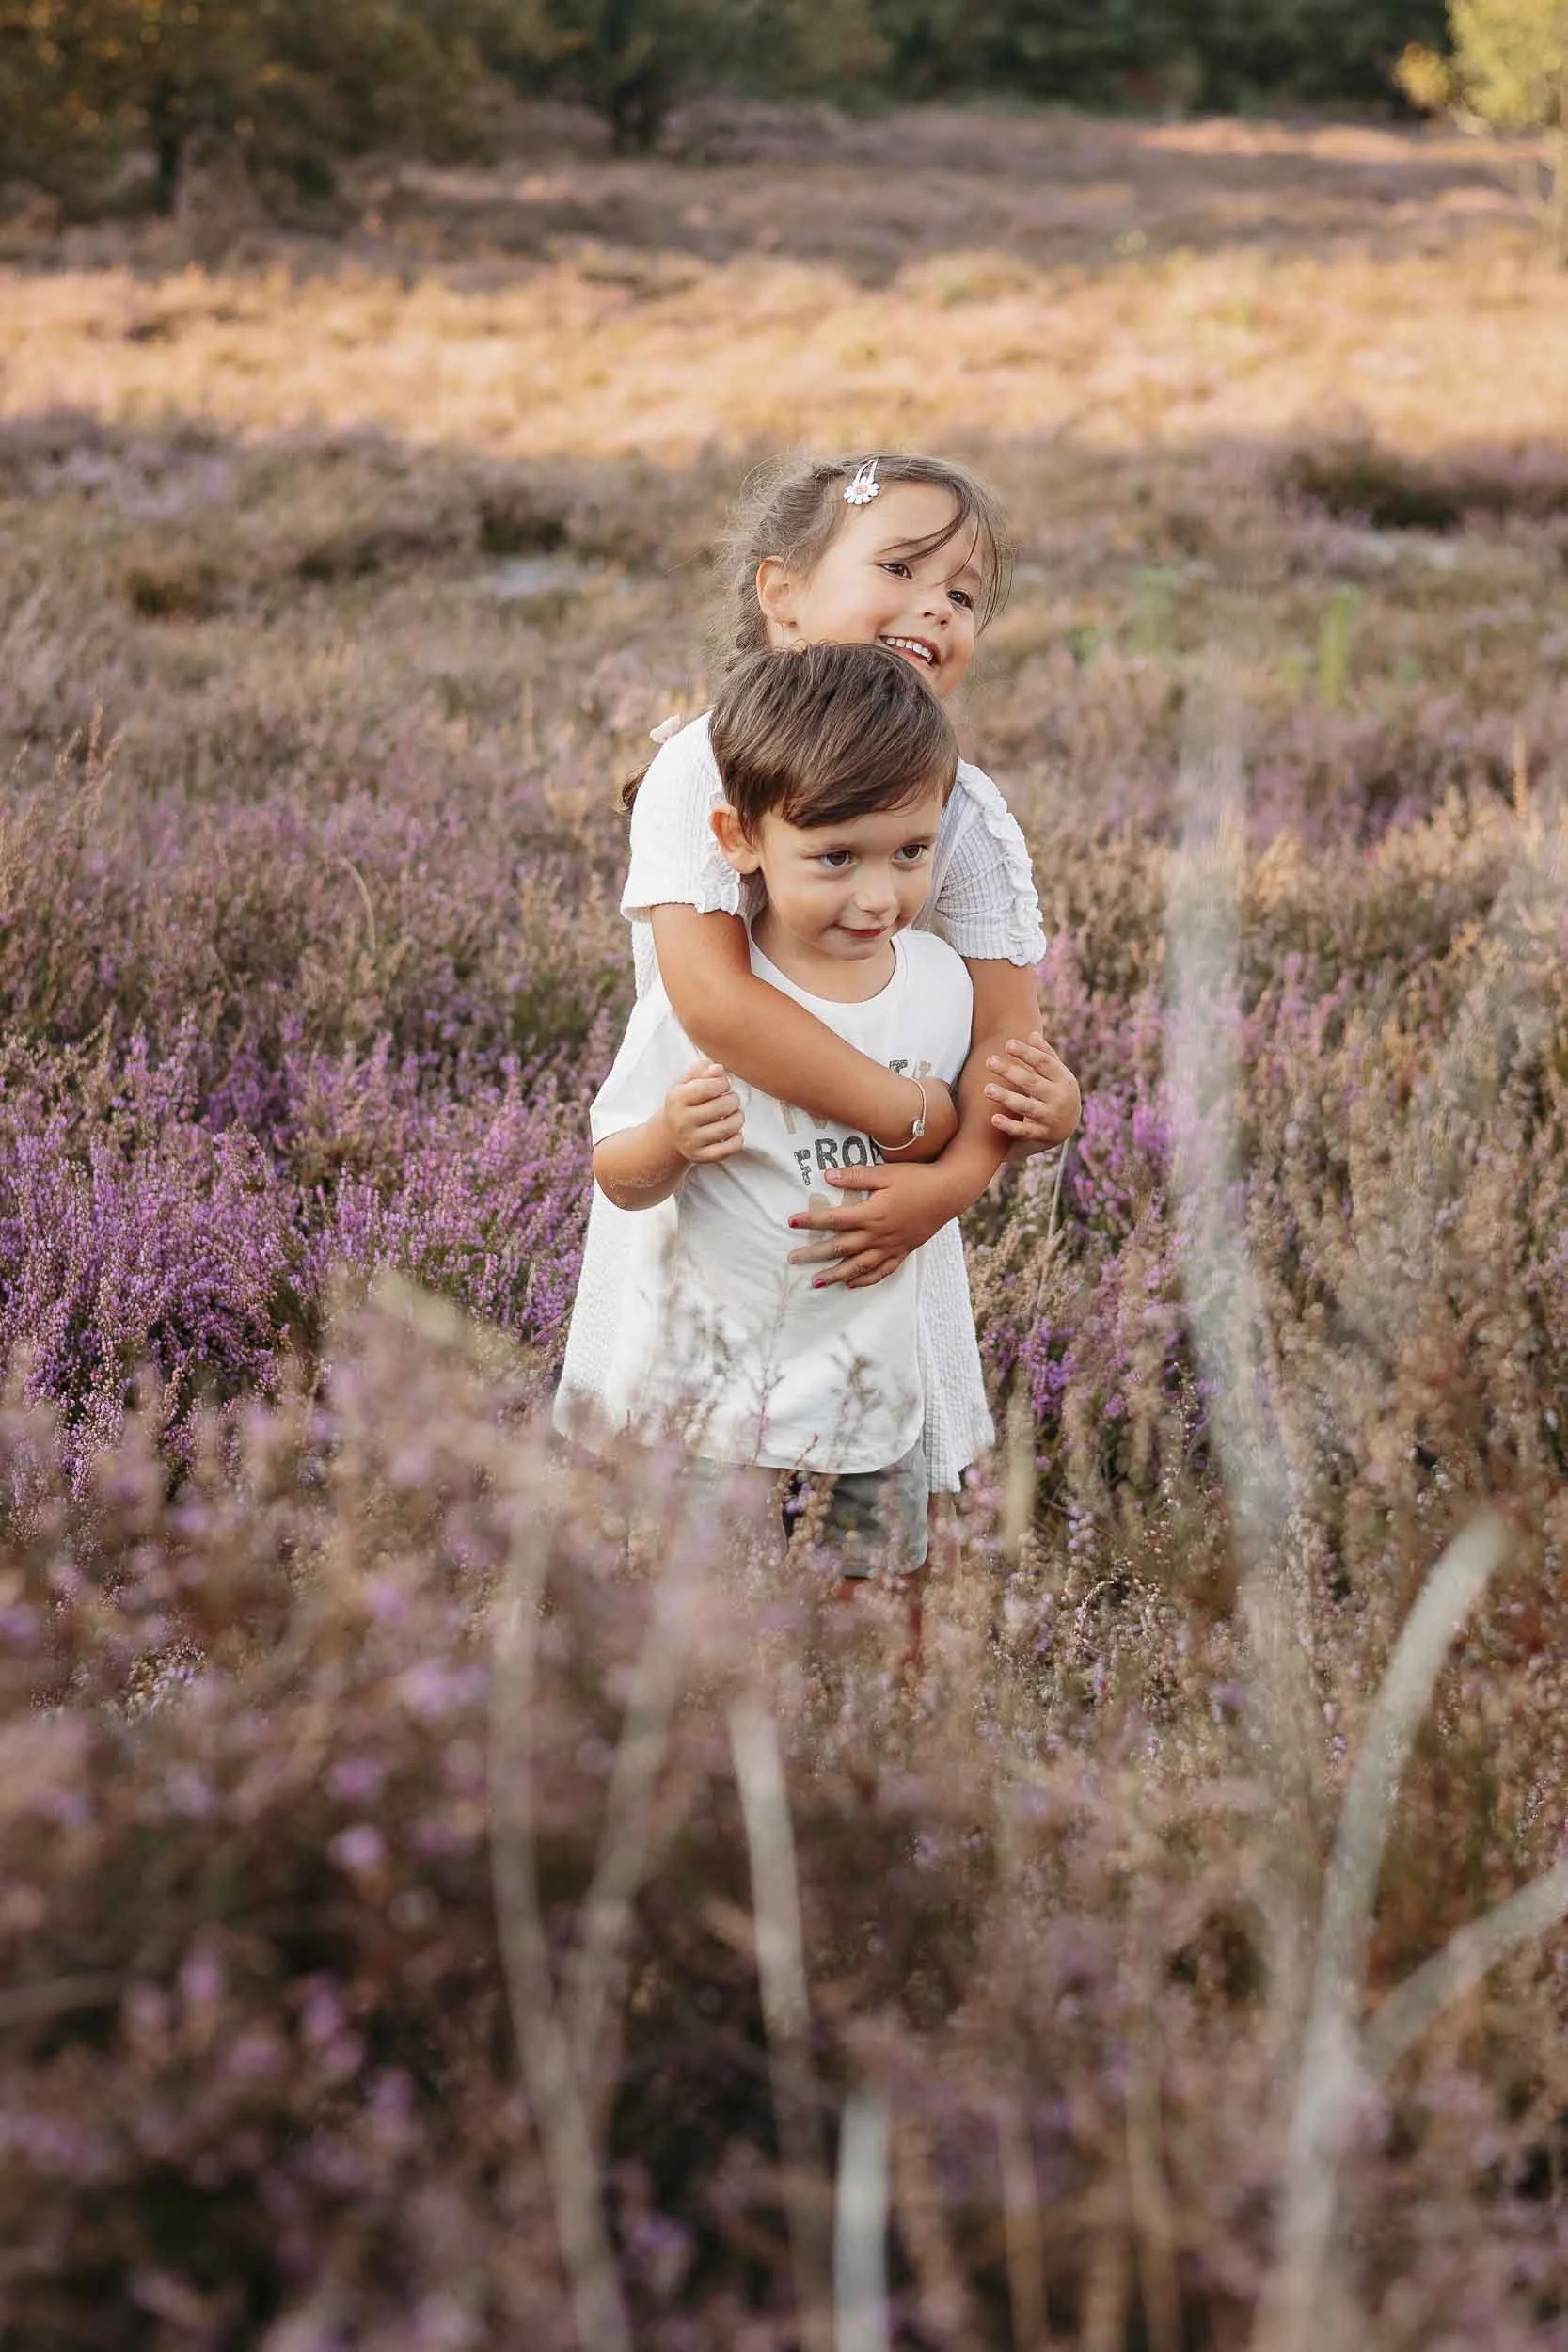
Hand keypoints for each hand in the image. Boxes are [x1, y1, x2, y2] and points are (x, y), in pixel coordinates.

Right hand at [664, 1061, 743, 1164]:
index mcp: (676, 1099)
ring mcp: (691, 1141)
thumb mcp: (686, 1084)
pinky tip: (733, 1132)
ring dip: (738, 1117)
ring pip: (729, 1127)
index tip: (724, 1084)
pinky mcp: (701, 1157)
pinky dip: (738, 1138)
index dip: (722, 1083)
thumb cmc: (684, 1104)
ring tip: (734, 1114)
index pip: (706, 1087)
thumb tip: (719, 1068)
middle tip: (731, 1099)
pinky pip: (730, 1148)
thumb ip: (701, 1071)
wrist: (670, 1135)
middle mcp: (681, 1122)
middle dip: (733, 1099)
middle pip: (721, 1106)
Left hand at [787, 1161, 957, 1289]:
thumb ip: (855, 1176)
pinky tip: (851, 1285)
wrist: (949, 1193)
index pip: (834, 1219)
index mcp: (872, 1213)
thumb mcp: (885, 1173)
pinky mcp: (902, 1252)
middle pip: (840, 1248)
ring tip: (815, 1282)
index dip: (811, 1220)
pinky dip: (865, 1280)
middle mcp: (879, 1235)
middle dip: (814, 1254)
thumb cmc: (917, 1178)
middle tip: (792, 1259)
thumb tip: (826, 1175)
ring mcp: (891, 1247)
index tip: (791, 1221)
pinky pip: (881, 1272)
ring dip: (835, 1276)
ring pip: (858, 1266)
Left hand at [983, 1032, 1079, 1150]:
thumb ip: (1045, 1055)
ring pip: (1026, 1107)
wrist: (1068, 1127)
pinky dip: (1009, 1126)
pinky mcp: (1041, 1134)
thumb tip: (1031, 1034)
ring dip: (1006, 1098)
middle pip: (1032, 1083)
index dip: (1027, 1053)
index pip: (1044, 1063)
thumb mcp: (1057, 1073)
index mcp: (1063, 1079)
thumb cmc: (1056, 1091)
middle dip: (1010, 1071)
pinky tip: (994, 1119)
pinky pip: (1024, 1131)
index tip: (1008, 1044)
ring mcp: (1050, 1117)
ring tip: (987, 1089)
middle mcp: (1058, 1098)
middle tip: (989, 1060)